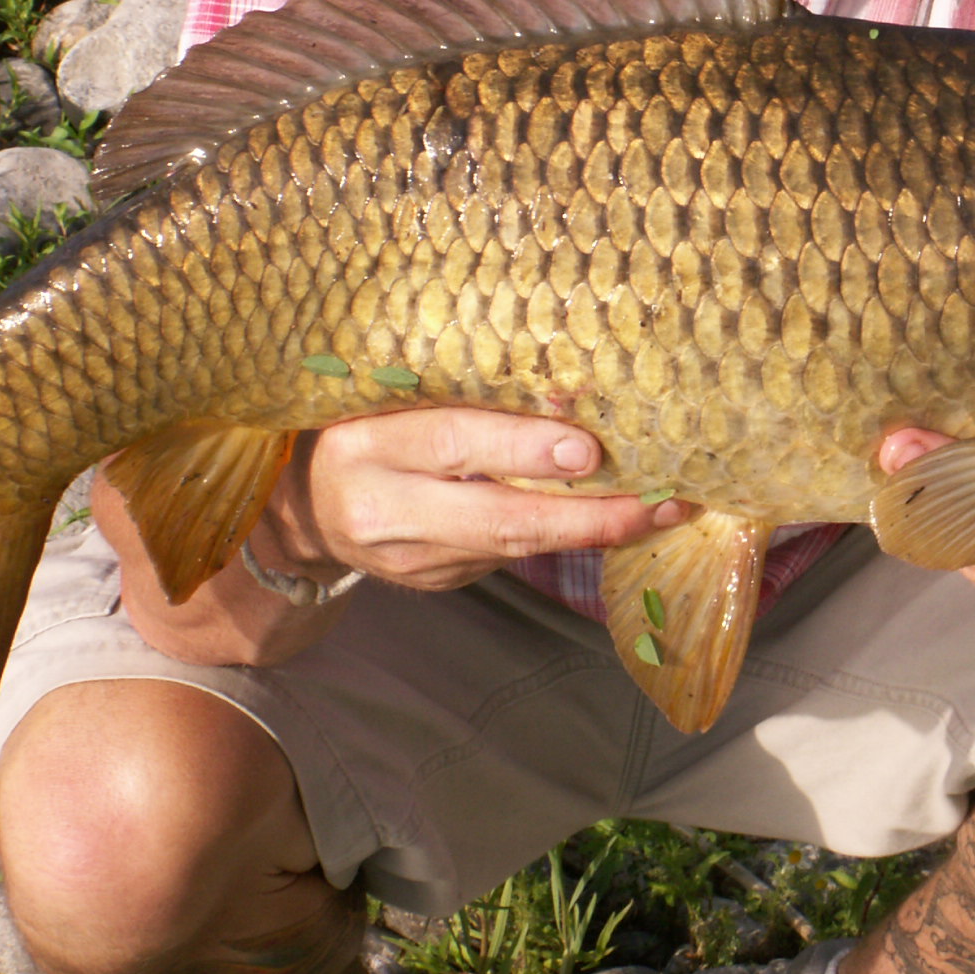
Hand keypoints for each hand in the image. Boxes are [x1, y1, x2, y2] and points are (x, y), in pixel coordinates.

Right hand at [258, 408, 693, 591]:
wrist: (309, 505)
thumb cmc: (367, 426)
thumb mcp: (397, 394)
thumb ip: (468, 394)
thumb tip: (571, 391)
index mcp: (365, 444)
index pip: (451, 442)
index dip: (521, 448)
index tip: (588, 450)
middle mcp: (382, 509)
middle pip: (497, 517)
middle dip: (587, 515)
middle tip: (659, 502)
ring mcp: (410, 559)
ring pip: (514, 546)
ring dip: (594, 531)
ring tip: (665, 509)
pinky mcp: (435, 582)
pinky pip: (510, 558)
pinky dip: (566, 539)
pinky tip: (619, 521)